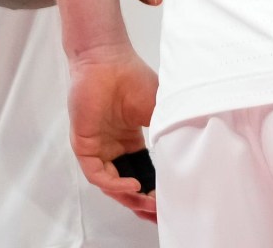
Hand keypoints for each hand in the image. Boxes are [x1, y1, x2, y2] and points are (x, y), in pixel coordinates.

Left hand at [67, 47, 160, 220]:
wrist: (107, 60)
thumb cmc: (133, 78)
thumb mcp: (159, 110)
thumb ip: (168, 133)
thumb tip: (187, 155)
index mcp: (130, 140)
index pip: (142, 172)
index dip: (156, 187)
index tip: (172, 199)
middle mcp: (113, 148)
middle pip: (127, 183)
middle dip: (143, 201)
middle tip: (160, 212)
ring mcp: (98, 148)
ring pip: (112, 184)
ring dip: (130, 197)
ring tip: (149, 203)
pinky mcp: (84, 146)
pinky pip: (98, 174)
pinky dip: (114, 184)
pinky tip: (132, 186)